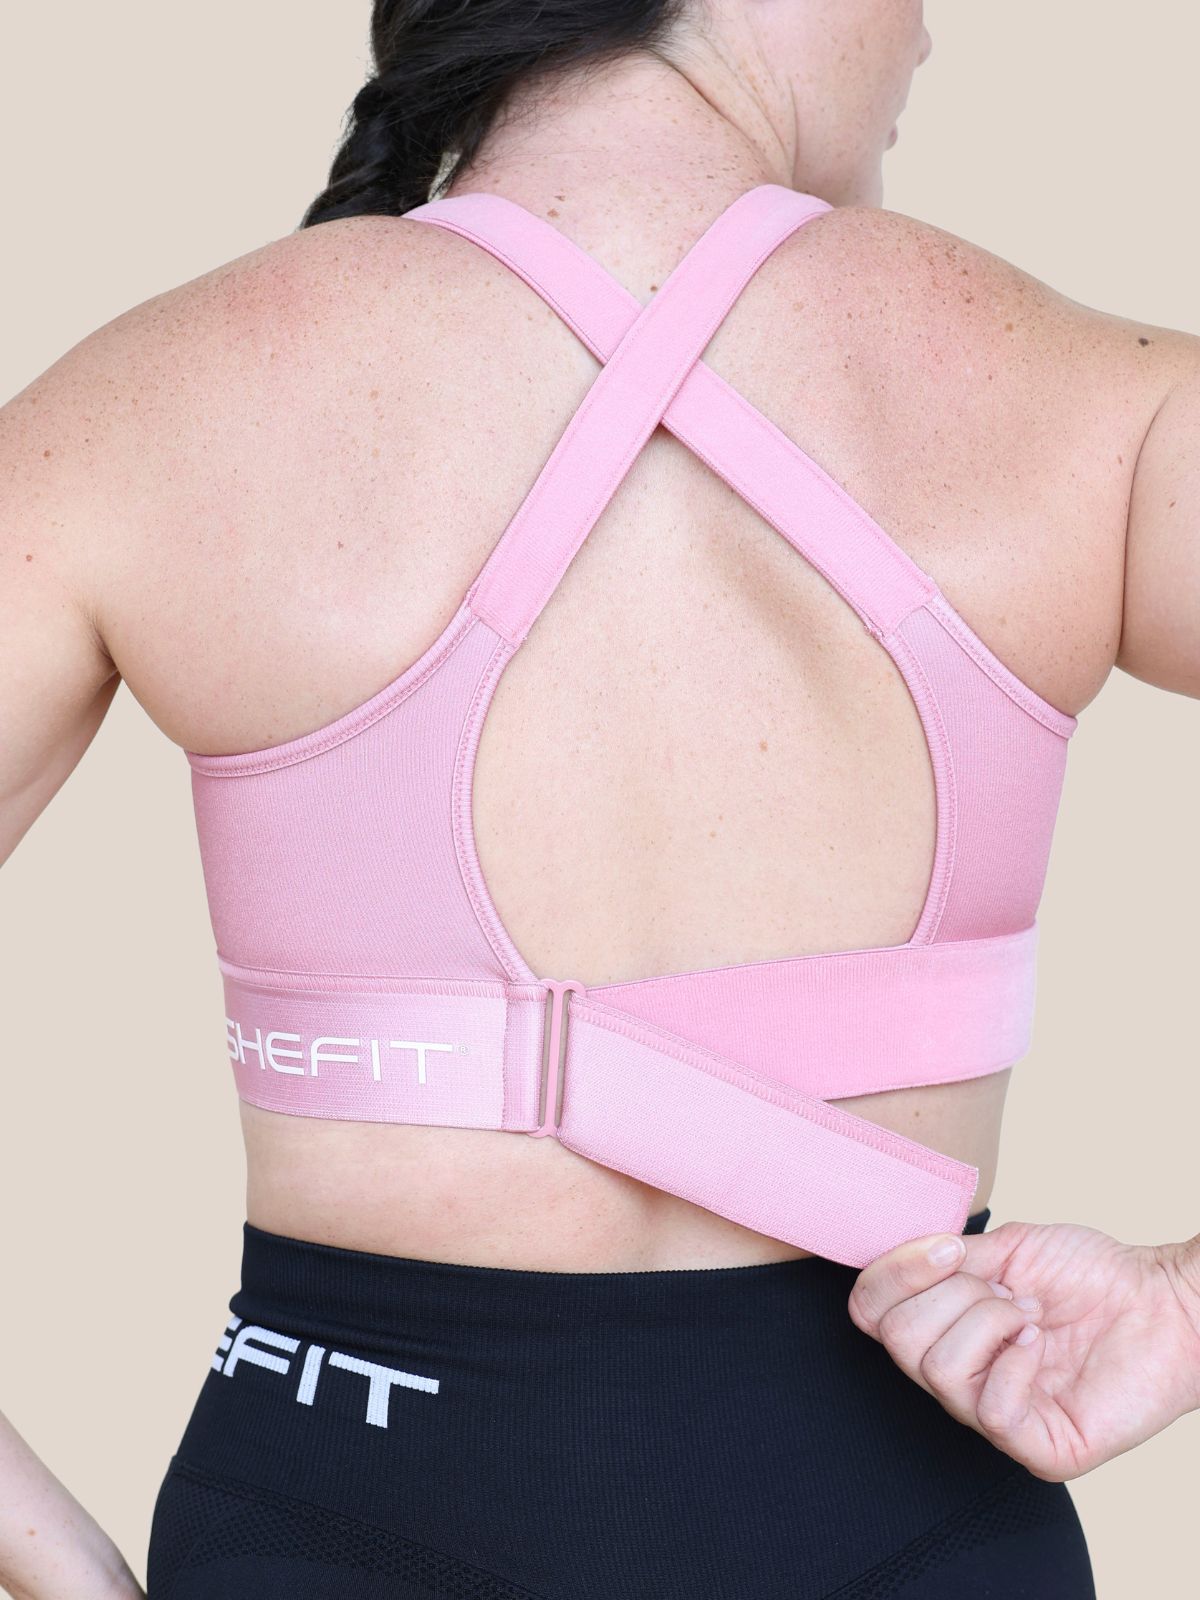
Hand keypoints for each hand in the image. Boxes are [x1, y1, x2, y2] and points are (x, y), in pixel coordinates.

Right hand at [847, 1218, 1199, 1482]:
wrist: (1163, 1301)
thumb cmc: (1090, 1273)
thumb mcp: (1004, 1247)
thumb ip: (942, 1257)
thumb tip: (894, 1257)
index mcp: (942, 1328)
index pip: (869, 1311)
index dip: (895, 1272)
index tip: (951, 1249)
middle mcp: (958, 1379)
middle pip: (896, 1339)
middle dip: (954, 1296)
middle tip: (1009, 1291)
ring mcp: (993, 1418)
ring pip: (940, 1369)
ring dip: (990, 1322)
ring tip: (1031, 1317)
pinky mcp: (1037, 1449)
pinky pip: (993, 1411)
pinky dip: (1016, 1363)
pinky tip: (1041, 1346)